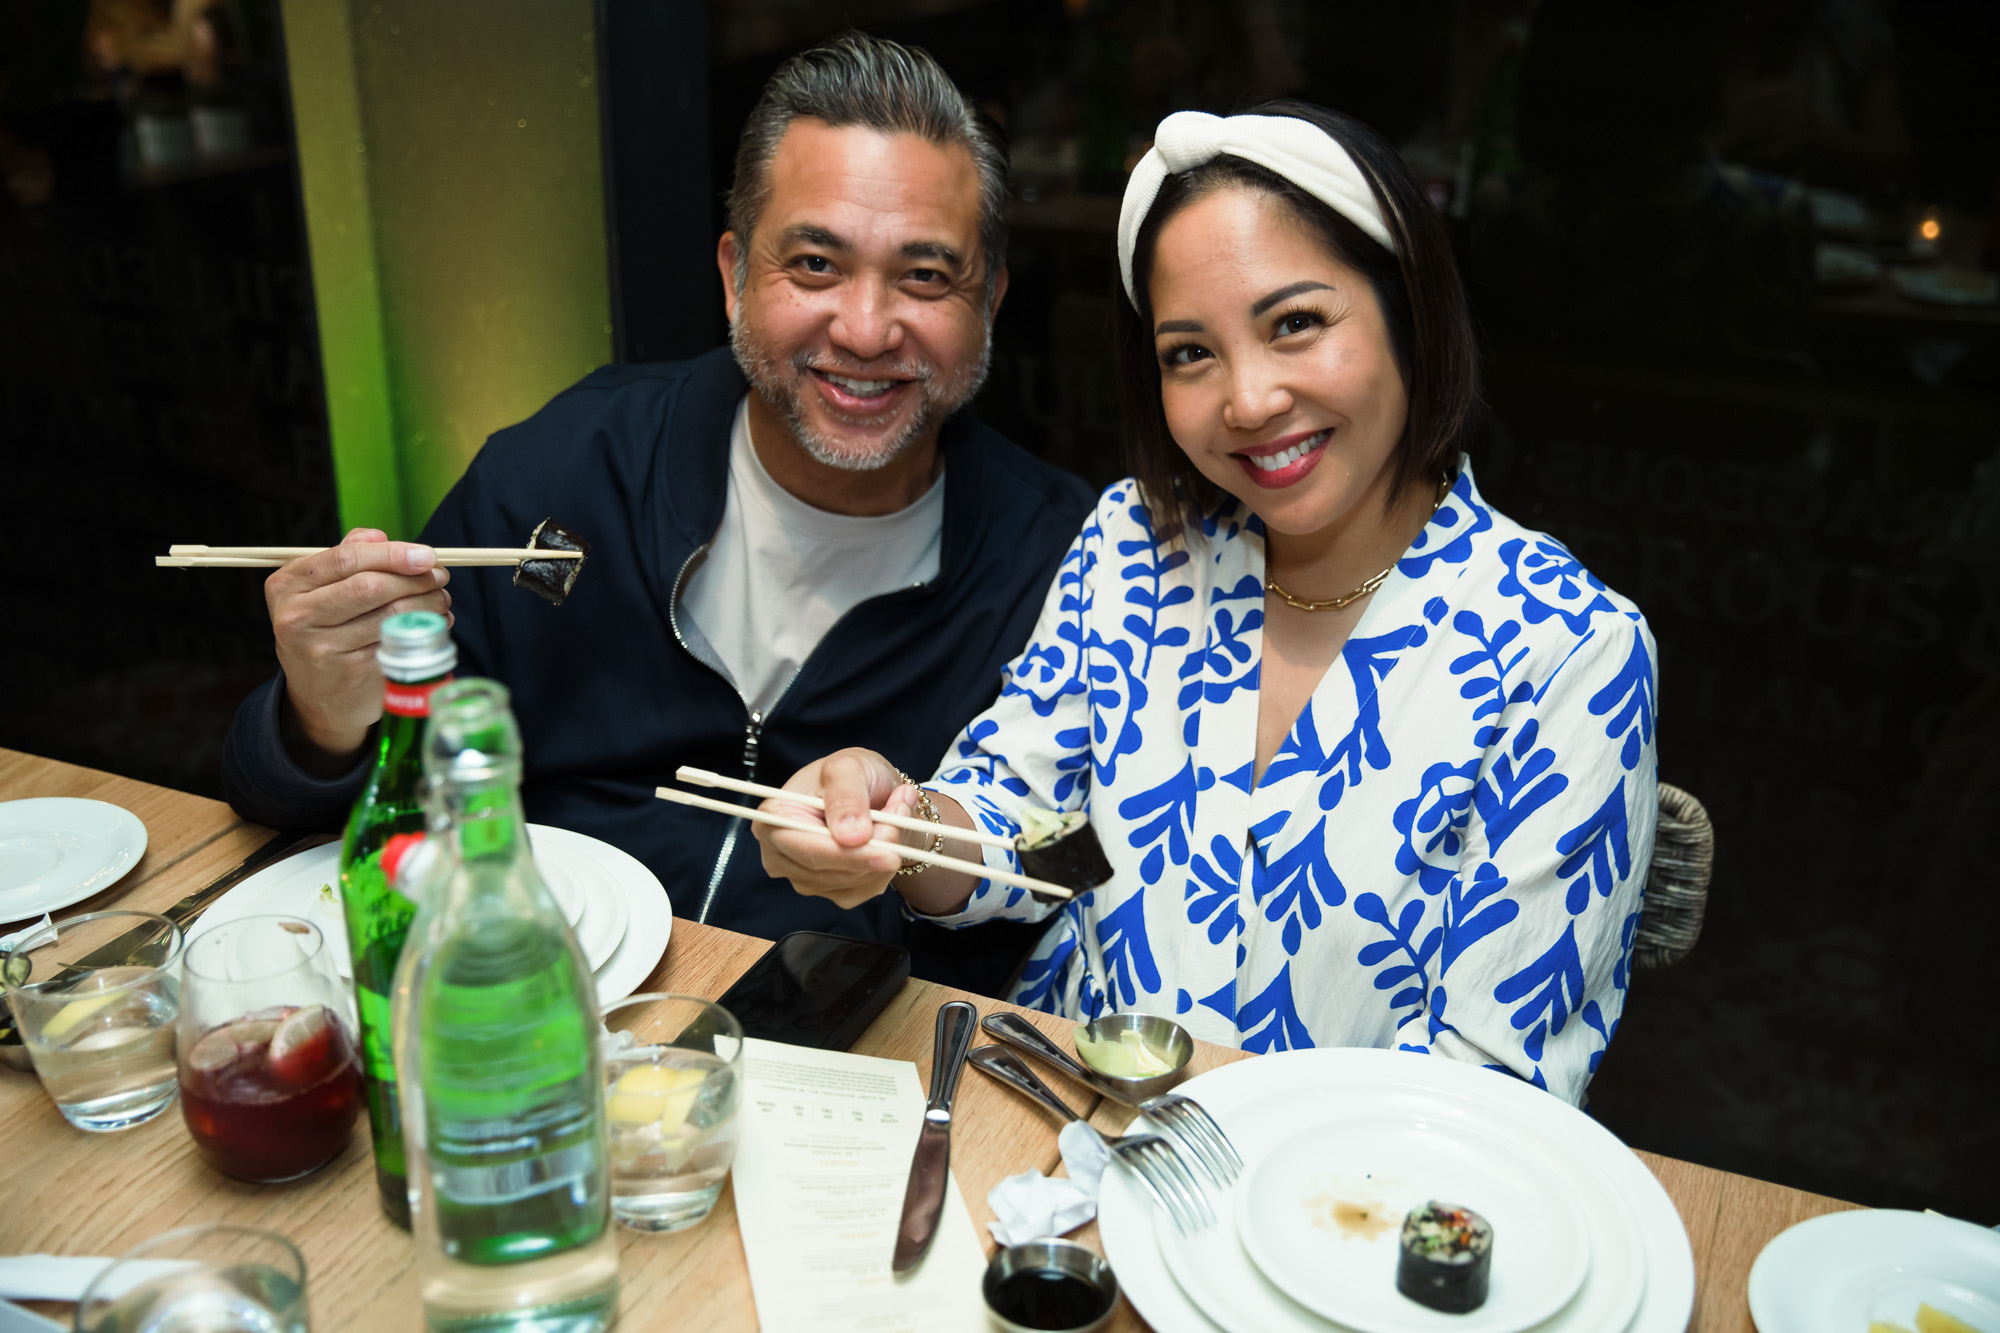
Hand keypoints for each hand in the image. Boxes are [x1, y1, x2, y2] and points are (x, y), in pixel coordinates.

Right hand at [267, 528, 452, 773]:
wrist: (319, 695)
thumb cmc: (326, 628)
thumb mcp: (322, 589)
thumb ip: (349, 554)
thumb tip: (381, 536)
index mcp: (287, 585)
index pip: (346, 558)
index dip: (393, 554)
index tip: (427, 555)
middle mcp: (297, 617)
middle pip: (371, 586)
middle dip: (415, 578)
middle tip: (440, 577)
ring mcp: (322, 648)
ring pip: (391, 614)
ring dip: (428, 603)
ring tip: (440, 599)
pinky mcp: (351, 672)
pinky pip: (397, 641)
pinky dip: (424, 628)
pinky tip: (432, 623)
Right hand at [754, 748, 926, 910]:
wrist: (872, 792)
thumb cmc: (850, 774)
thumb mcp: (847, 767)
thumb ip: (846, 796)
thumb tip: (850, 835)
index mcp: (773, 819)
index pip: (804, 847)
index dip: (845, 852)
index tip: (885, 852)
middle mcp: (782, 855)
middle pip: (832, 868)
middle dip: (876, 846)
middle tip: (901, 812)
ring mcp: (806, 878)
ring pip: (856, 879)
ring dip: (887, 848)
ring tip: (896, 810)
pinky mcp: (834, 891)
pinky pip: (868, 887)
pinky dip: (888, 863)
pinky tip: (889, 834)